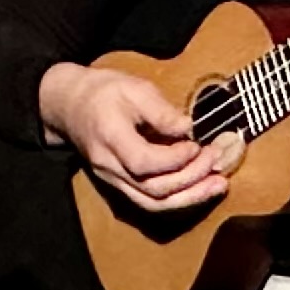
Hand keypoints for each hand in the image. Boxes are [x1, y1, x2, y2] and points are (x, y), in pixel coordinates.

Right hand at [40, 61, 237, 213]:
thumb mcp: (133, 88)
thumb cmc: (102, 92)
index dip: (175, 159)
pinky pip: (150, 201)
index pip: (143, 161)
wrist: (70, 106)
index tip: (197, 144)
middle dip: (190, 177)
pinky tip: (201, 189)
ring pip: (153, 202)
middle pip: (152, 188)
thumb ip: (161, 110)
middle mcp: (110, 166)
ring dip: (190, 197)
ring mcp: (113, 180)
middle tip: (215, 158)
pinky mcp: (120, 185)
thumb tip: (189, 129)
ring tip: (219, 184)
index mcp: (110, 137)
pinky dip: (178, 198)